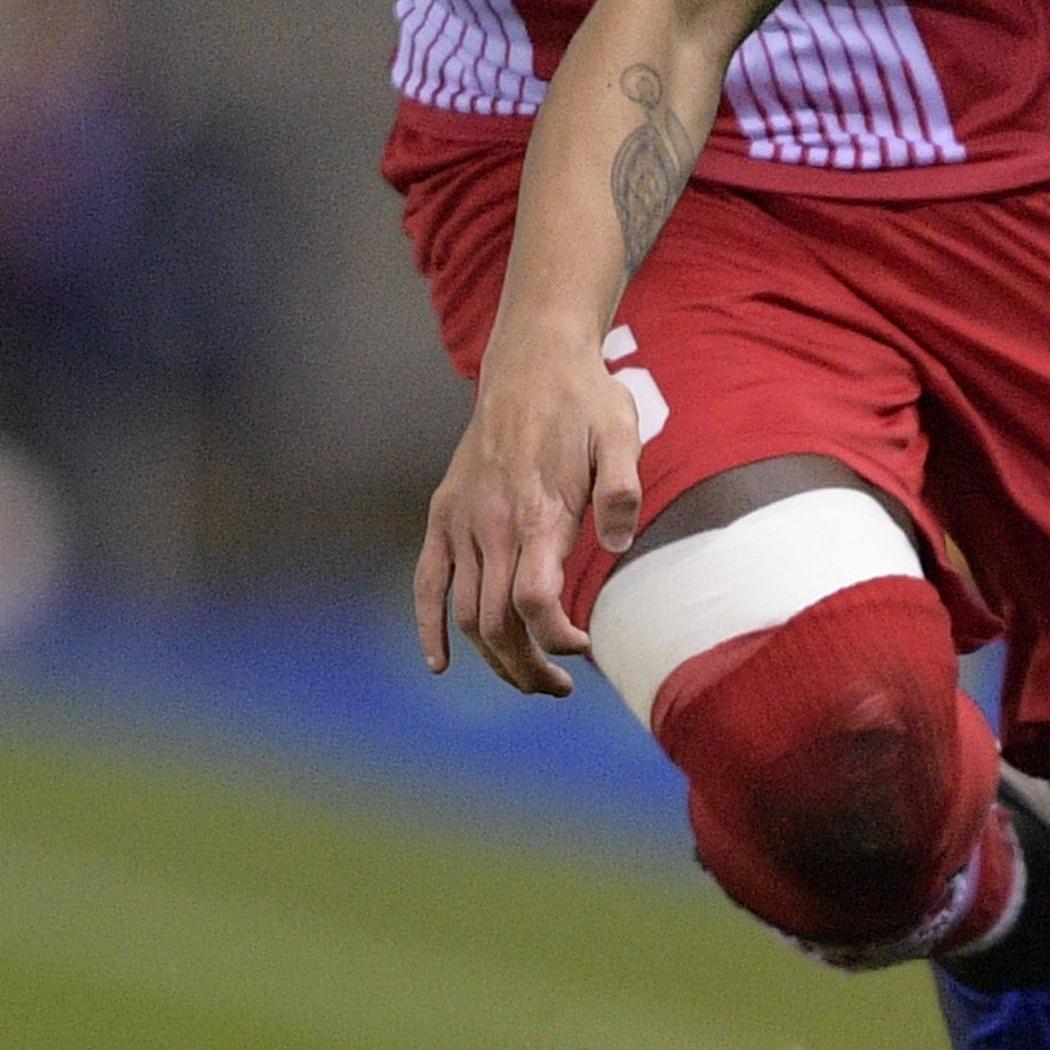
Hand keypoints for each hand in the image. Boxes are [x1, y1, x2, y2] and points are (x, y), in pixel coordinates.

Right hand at [416, 333, 652, 695]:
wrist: (532, 362)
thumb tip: (620, 547)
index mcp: (537, 512)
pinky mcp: (444, 514)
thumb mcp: (621, 435)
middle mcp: (493, 525)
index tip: (585, 647)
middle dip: (527, 668)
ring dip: (494, 658)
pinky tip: (440, 663)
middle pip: (498, 623)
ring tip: (529, 680)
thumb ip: (622, 491)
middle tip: (559, 688)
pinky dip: (429, 626)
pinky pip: (426, 581)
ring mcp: (463, 521)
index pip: (534, 602)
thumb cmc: (585, 402)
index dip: (557, 639)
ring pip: (466, 613)